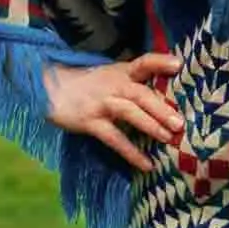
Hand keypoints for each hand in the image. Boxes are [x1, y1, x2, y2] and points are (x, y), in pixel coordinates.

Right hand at [45, 50, 185, 170]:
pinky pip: (115, 139)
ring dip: (150, 125)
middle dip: (161, 108)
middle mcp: (114, 85)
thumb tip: (165, 100)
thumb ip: (133, 83)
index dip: (160, 62)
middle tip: (180, 123)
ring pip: (129, 113)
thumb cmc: (87, 84)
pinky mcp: (90, 122)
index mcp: (121, 72)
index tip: (178, 64)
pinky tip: (147, 165)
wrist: (49, 88)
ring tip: (169, 138)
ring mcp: (102, 104)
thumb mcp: (110, 76)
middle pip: (140, 94)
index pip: (143, 62)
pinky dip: (131, 153)